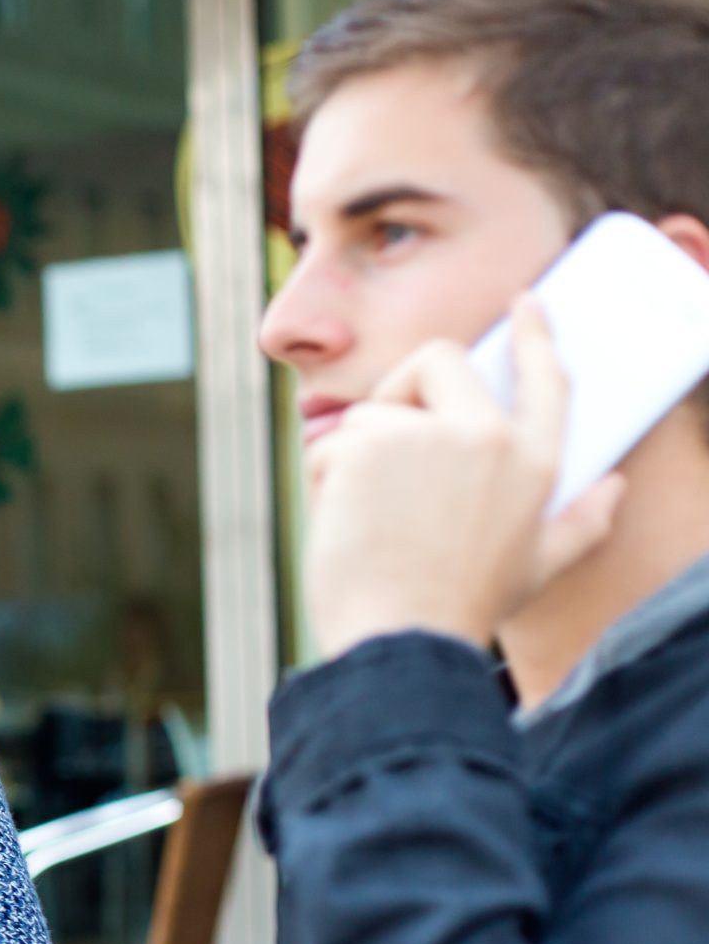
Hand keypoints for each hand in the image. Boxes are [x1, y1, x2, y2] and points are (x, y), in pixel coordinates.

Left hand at [303, 296, 625, 660]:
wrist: (403, 640)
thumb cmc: (461, 610)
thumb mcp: (537, 567)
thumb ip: (581, 523)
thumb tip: (618, 487)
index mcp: (536, 463)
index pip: (546, 379)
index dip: (536, 336)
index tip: (527, 304)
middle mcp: (490, 437)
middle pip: (439, 360)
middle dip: (402, 390)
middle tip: (383, 449)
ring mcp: (431, 434)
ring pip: (372, 412)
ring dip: (355, 460)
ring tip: (370, 521)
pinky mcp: (374, 441)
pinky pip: (332, 442)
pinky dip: (325, 480)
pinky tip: (344, 524)